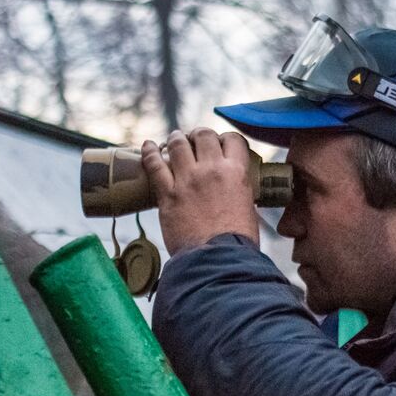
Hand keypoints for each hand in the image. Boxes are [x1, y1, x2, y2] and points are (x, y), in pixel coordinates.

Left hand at [140, 128, 259, 254]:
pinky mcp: (167, 193)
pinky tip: (147, 145)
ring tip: (173, 140)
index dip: (225, 139)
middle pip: (203, 135)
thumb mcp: (248, 209)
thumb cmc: (237, 242)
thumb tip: (236, 192)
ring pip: (177, 144)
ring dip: (175, 139)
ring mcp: (188, 180)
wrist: (218, 260)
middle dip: (198, 135)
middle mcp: (212, 170)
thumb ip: (240, 193)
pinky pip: (154, 164)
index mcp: (236, 173)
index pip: (233, 140)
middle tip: (194, 140)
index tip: (220, 144)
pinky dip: (149, 151)